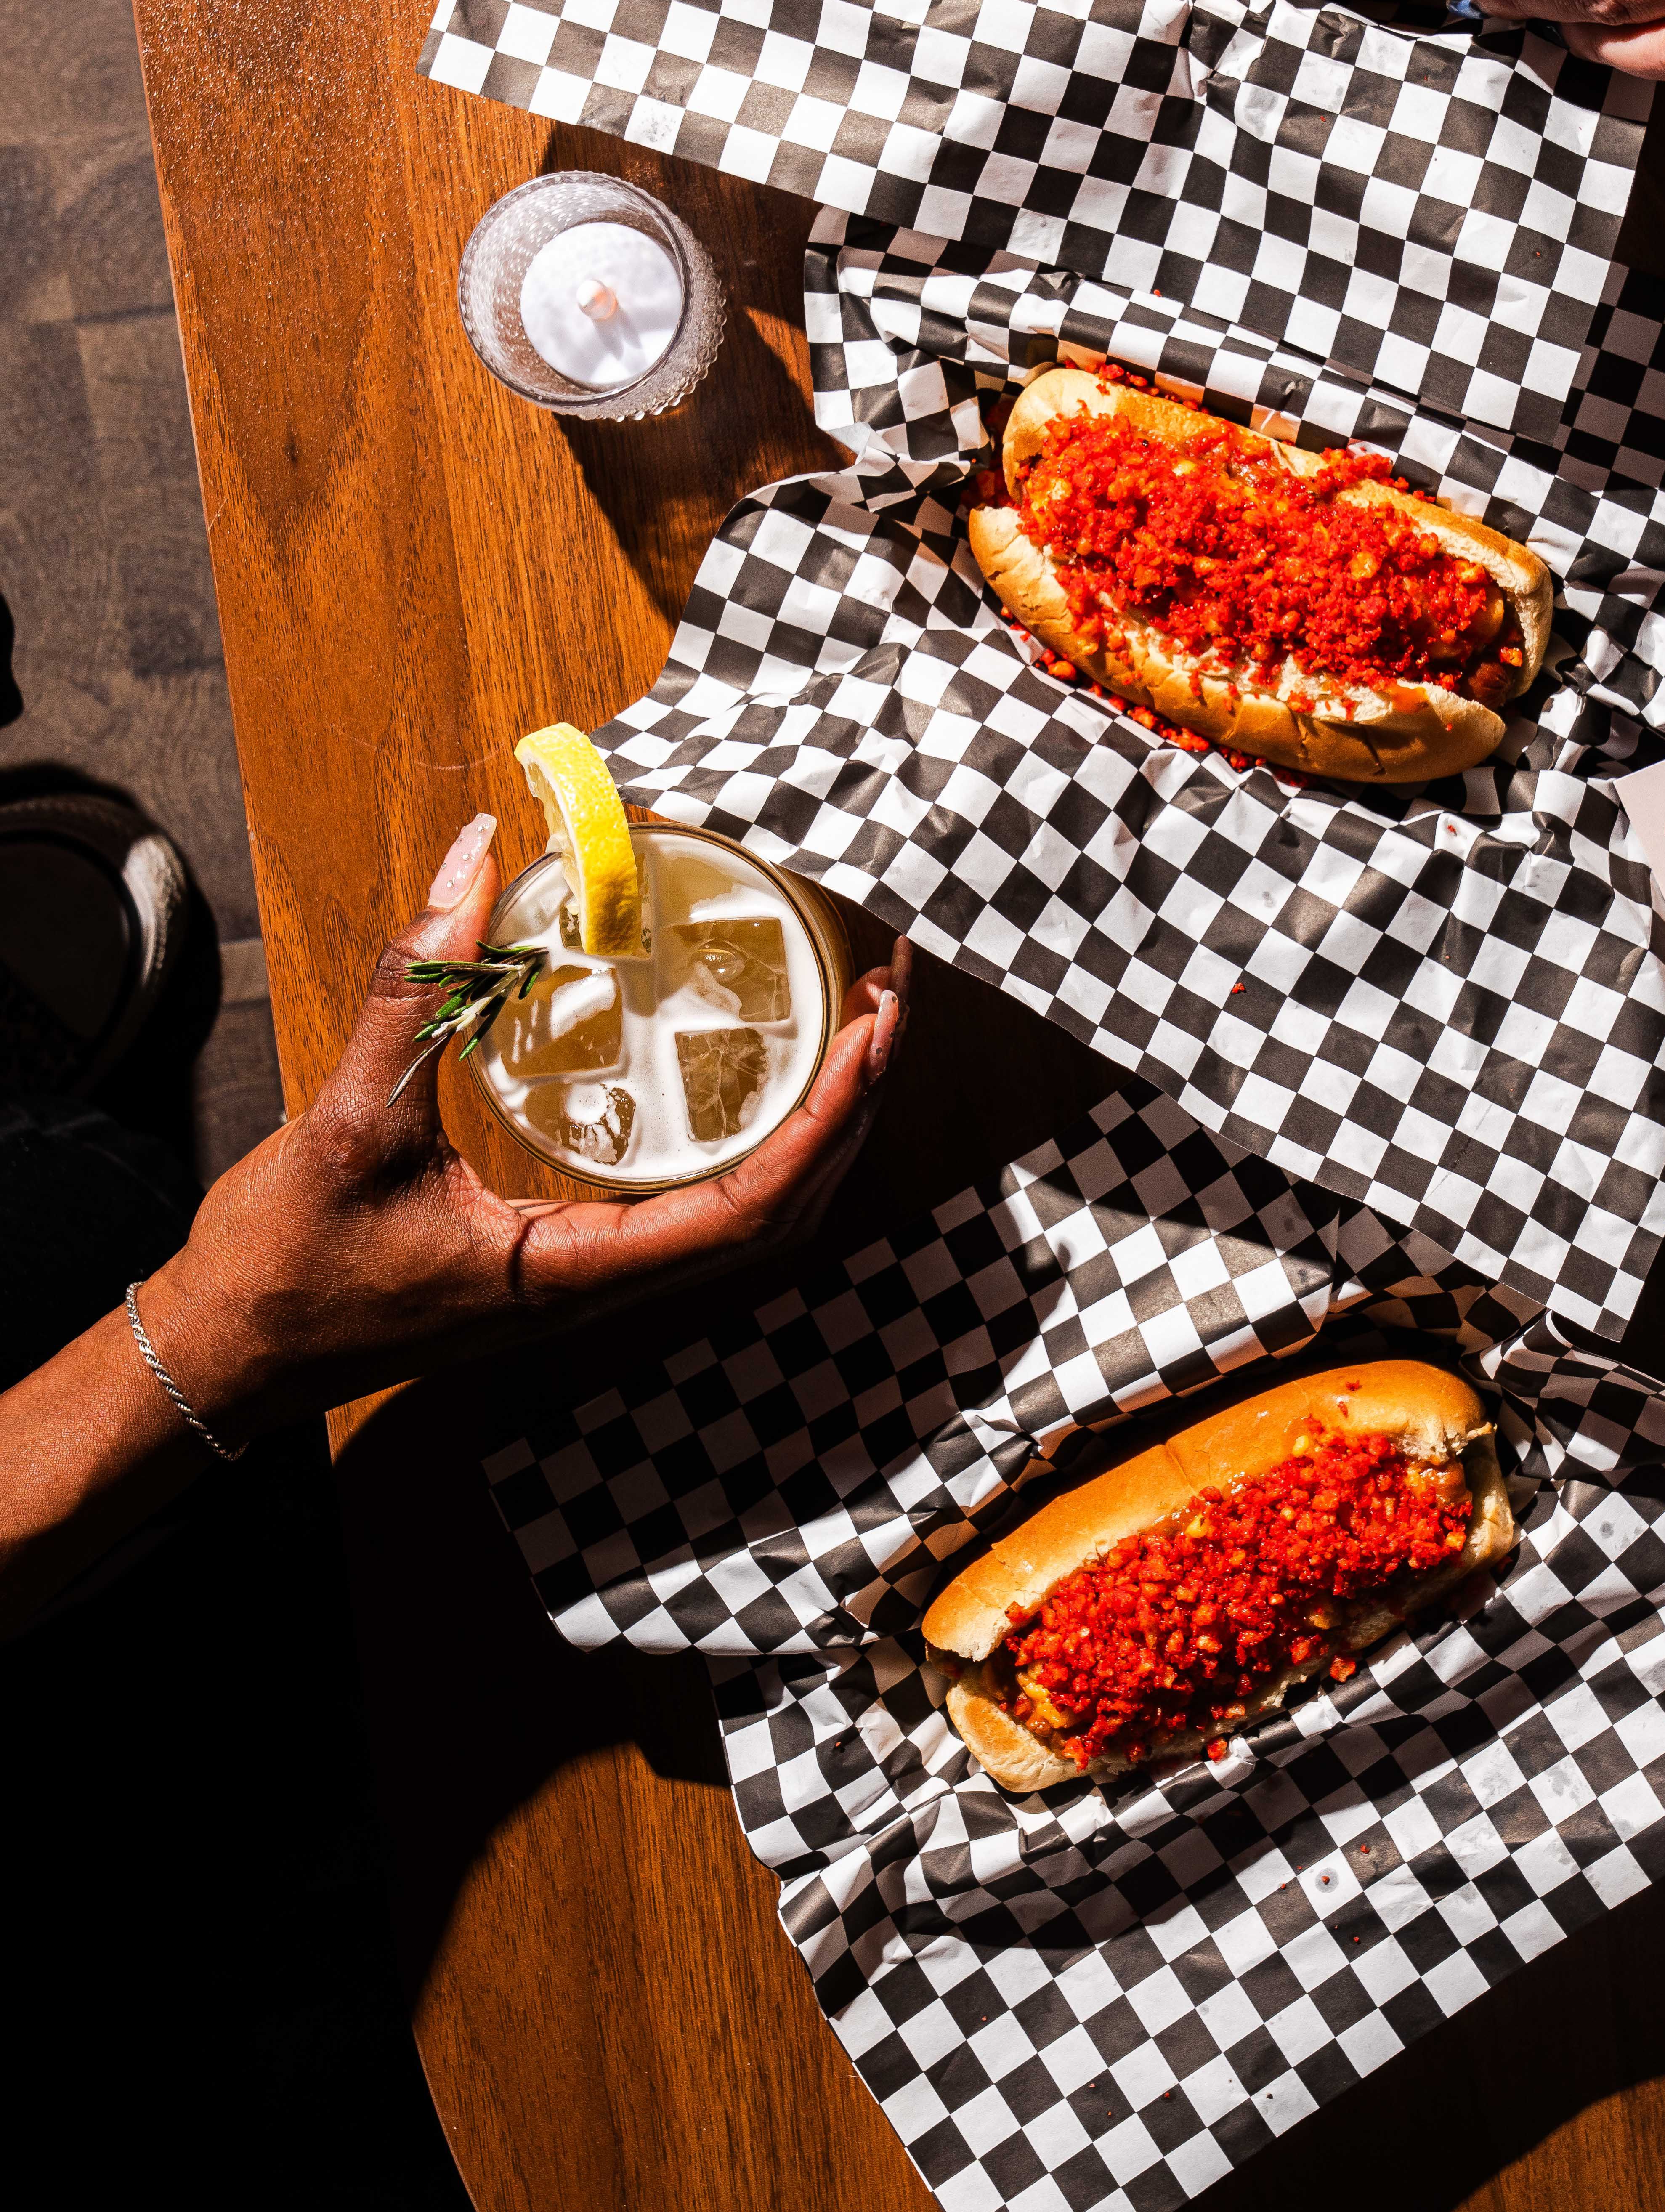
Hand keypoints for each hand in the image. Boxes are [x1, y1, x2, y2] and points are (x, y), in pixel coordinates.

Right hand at [135, 815, 910, 1440]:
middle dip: (851, 1108)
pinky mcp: (572, 1253)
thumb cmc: (286, 1264)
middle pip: (780, 1211)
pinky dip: (757, 1139)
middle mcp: (604, 1283)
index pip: (748, 1210)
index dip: (827, 1121)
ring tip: (857, 1027)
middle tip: (889, 1001)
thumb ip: (418, 989)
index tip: (874, 1034)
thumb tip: (473, 860)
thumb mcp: (350, 1121)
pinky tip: (768, 1077)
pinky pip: (699, 1203)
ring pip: (750, 1211)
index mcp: (575, 1273)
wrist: (227, 1351)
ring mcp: (594, 1273)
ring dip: (817, 1124)